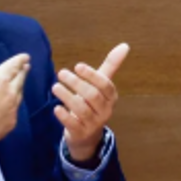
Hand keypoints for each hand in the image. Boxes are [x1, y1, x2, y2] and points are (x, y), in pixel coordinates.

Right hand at [0, 37, 30, 148]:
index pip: (15, 65)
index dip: (21, 59)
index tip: (26, 57)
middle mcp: (10, 91)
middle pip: (21, 78)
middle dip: (23, 71)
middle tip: (25, 66)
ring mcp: (13, 107)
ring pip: (20, 93)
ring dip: (20, 86)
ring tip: (19, 82)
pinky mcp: (12, 121)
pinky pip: (15, 108)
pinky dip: (14, 102)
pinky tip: (10, 103)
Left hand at [53, 43, 129, 162]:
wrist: (86, 135)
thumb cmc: (93, 104)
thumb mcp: (101, 86)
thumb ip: (110, 66)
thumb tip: (125, 45)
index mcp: (111, 98)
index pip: (105, 85)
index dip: (92, 75)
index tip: (77, 66)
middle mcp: (105, 111)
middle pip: (93, 96)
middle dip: (77, 83)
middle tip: (61, 73)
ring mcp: (94, 124)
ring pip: (82, 110)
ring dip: (67, 97)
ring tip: (55, 87)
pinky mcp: (81, 133)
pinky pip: (74, 125)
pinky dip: (65, 116)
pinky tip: (56, 108)